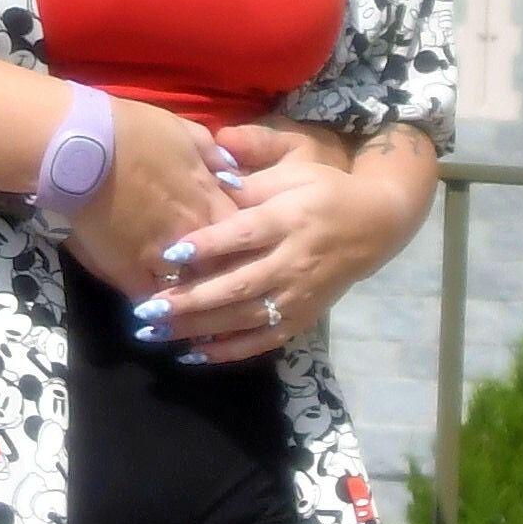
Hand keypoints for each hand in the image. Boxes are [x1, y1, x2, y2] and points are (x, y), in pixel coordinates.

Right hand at [59, 99, 246, 299]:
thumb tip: (235, 175)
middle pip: (223, 269)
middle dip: (224, 278)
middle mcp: (193, 234)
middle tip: (225, 291)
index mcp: (209, 199)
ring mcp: (161, 256)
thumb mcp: (186, 131)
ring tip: (195, 314)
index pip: (244, 235)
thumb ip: (215, 156)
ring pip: (189, 290)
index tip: (244, 252)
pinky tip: (155, 316)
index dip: (245, 245)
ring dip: (193, 299)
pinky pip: (149, 298)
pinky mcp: (128, 270)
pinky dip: (154, 306)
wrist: (82, 145)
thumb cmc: (133, 130)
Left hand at [131, 120, 427, 360]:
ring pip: (243, 318)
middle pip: (239, 285)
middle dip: (192, 300)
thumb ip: (253, 178)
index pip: (245, 235)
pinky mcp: (300, 319)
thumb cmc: (323, 191)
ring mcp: (297, 296)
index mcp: (289, 220)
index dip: (208, 245)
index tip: (169, 254)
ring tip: (154, 332)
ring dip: (198, 328)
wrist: (374, 226)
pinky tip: (190, 353)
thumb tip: (214, 176)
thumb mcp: (295, 170)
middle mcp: (293, 262)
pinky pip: (261, 341)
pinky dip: (227, 351)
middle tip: (147, 307)